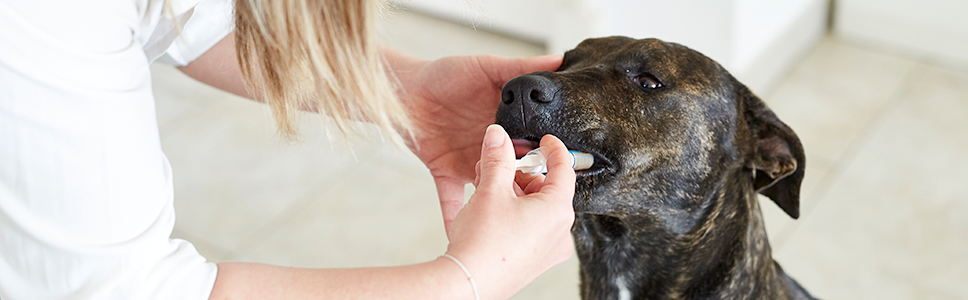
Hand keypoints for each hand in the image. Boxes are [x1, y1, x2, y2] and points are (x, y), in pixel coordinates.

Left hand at [382, 47, 562, 233]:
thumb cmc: (443, 74)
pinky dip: (455, 217)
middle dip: (524, 188)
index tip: (560, 170)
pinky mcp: (444, 172)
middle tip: (538, 204)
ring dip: (497, 204)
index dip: (544, 156)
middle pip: (513, 172)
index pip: (531, 143)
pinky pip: (451, 199)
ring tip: (512, 223)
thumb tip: (558, 60)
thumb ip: (520, 67)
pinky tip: (464, 234)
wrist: (402, 88)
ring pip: (488, 189)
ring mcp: (467, 162)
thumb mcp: (486, 67)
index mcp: (504, 125)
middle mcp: (489, 147)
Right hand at [444, 125, 575, 299]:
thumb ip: (497, 158)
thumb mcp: (490, 190)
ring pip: (538, 209)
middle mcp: (560, 232)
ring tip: (488, 191)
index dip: (553, 150)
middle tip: (498, 169)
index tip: (544, 141)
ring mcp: (549, 250)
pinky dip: (516, 215)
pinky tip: (492, 213)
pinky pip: (532, 229)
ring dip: (516, 195)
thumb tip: (498, 136)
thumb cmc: (482, 243)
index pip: (564, 169)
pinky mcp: (535, 262)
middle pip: (547, 189)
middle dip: (522, 175)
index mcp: (557, 211)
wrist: (467, 283)